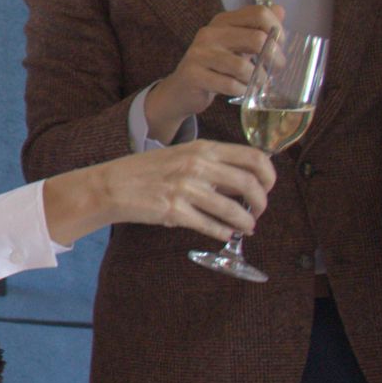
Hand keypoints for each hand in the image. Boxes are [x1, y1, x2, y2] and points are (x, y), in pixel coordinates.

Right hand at [99, 139, 271, 239]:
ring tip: (246, 228)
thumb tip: (244, 180)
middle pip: (249, 185)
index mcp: (202, 148)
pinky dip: (223, 233)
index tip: (268, 188)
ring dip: (246, 223)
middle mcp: (197, 166)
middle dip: (261, 203)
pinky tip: (225, 234)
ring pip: (233, 210)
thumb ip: (211, 164)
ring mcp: (186, 189)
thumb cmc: (147, 171)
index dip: (269, 176)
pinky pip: (211, 226)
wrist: (112, 185)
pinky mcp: (175, 211)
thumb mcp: (181, 155)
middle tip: (258, 211)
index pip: (254, 157)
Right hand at [143, 3, 282, 140]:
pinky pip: (229, 84)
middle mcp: (209, 33)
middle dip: (274, 57)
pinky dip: (241, 90)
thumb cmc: (215, 66)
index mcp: (222, 21)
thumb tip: (280, 10)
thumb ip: (257, 28)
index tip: (280, 45)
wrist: (182, 89)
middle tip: (277, 68)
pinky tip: (242, 91)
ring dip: (257, 79)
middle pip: (256, 38)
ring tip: (259, 84)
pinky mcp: (194, 75)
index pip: (259, 13)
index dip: (277, 29)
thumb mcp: (236, 44)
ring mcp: (199, 54)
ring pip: (243, 66)